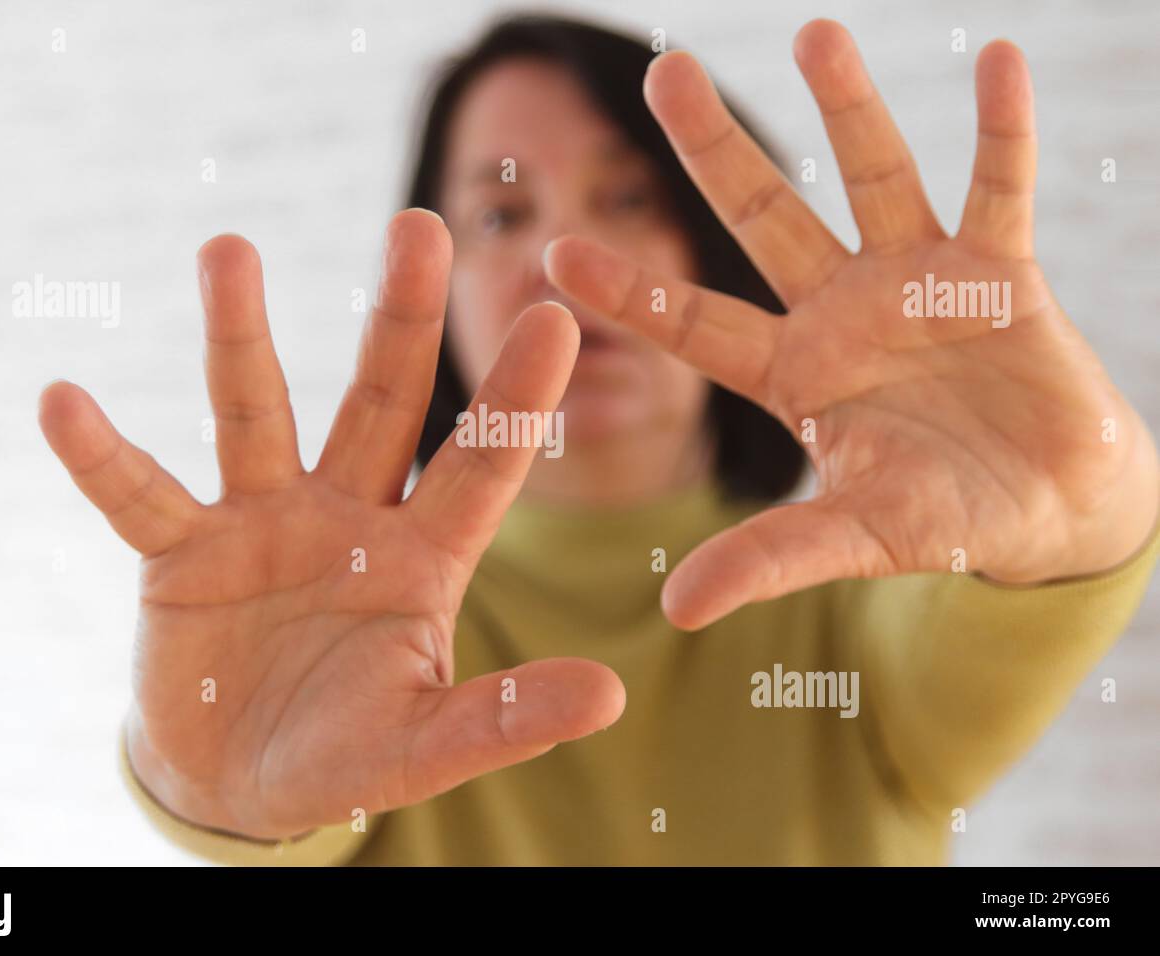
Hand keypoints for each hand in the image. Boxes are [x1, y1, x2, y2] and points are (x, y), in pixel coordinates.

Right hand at [39, 211, 623, 838]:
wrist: (239, 782)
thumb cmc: (346, 756)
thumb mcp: (425, 745)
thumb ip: (505, 721)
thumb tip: (612, 699)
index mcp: (421, 557)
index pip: (480, 464)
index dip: (515, 397)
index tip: (556, 317)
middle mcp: (347, 517)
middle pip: (381, 402)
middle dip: (399, 318)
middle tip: (418, 223)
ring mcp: (262, 524)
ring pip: (255, 413)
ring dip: (240, 336)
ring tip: (230, 247)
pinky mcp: (182, 552)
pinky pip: (140, 495)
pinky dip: (102, 457)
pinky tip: (62, 401)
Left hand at [545, 20, 1158, 629]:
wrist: (1049, 509)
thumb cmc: (942, 520)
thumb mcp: (852, 537)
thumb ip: (770, 557)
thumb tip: (672, 611)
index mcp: (792, 372)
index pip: (692, 323)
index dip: (629, 291)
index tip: (555, 250)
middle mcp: (841, 311)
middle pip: (763, 219)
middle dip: (713, 152)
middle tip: (659, 72)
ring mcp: (917, 281)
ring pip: (872, 178)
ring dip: (847, 109)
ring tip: (811, 32)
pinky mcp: (1000, 271)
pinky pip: (998, 186)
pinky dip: (1000, 130)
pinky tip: (994, 58)